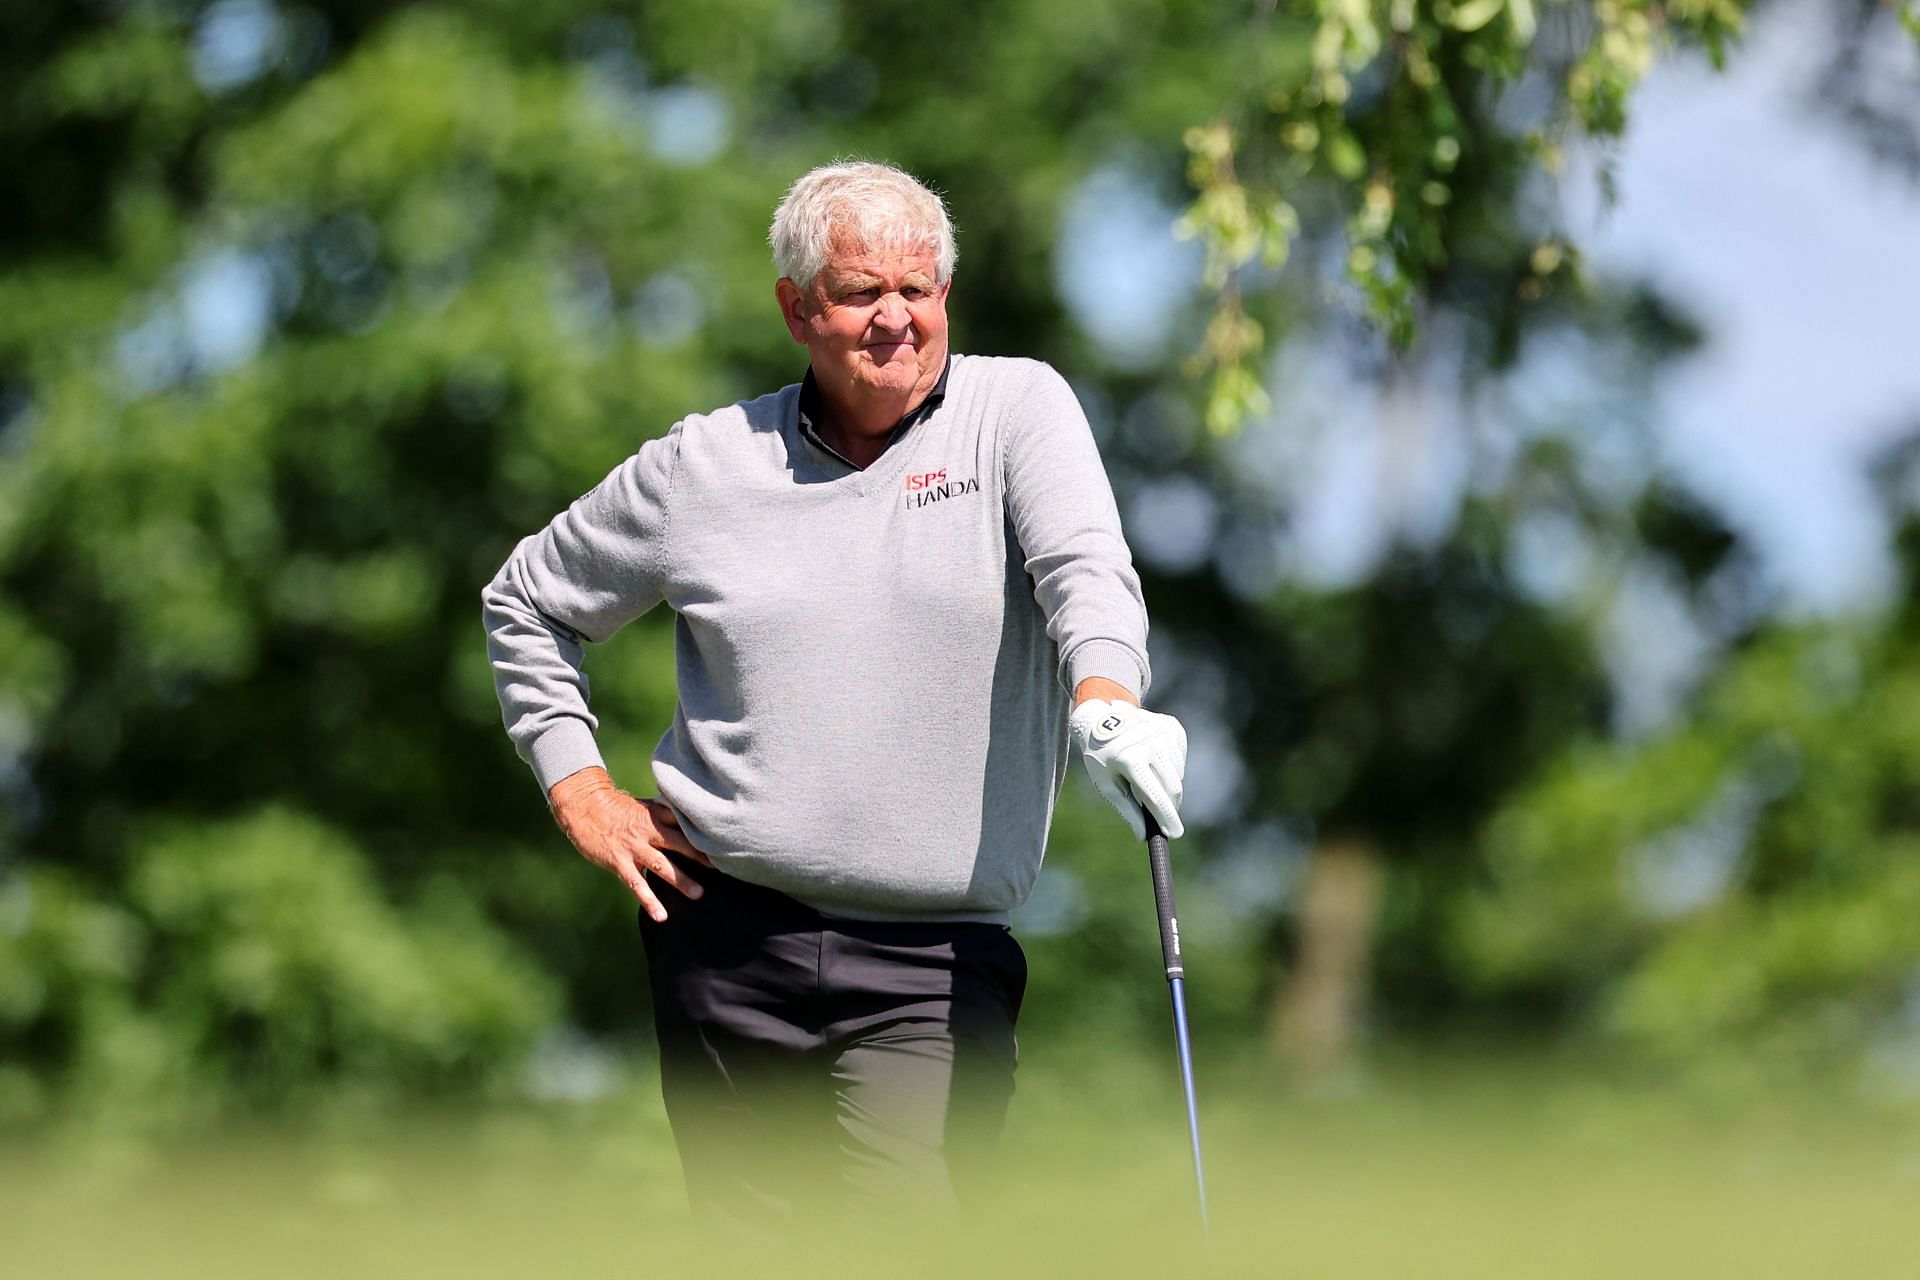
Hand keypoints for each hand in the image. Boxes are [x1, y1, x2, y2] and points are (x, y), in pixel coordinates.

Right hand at [546, 767, 711, 920]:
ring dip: (681, 880)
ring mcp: (634, 847)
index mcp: (657, 814)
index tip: (726, 844)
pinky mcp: (619, 862)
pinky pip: (637, 884)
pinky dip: (649, 901)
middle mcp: (649, 830)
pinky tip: (661, 916)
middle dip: (701, 857)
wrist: (585, 806)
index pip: (686, 825)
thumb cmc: (617, 807)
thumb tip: (690, 816)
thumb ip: (666, 813)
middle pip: (681, 844)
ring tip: (699, 894)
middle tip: (723, 869)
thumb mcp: (645, 805)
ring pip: (662, 866)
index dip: (705, 835)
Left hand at [1069, 699, 1187, 839]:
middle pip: (1173, 787)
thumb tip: (1144, 836)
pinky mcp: (1172, 727)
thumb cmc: (1101, 758)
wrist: (1101, 718)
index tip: (1174, 834)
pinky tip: (1152, 761)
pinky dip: (1170, 767)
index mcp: (1130, 758)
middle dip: (1171, 807)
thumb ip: (1127, 810)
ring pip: (1177, 774)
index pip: (1155, 795)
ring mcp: (1163, 732)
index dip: (1166, 817)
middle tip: (1166, 821)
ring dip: (1168, 785)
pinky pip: (1179, 758)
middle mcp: (1150, 743)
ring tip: (1148, 780)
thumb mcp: (1107, 785)